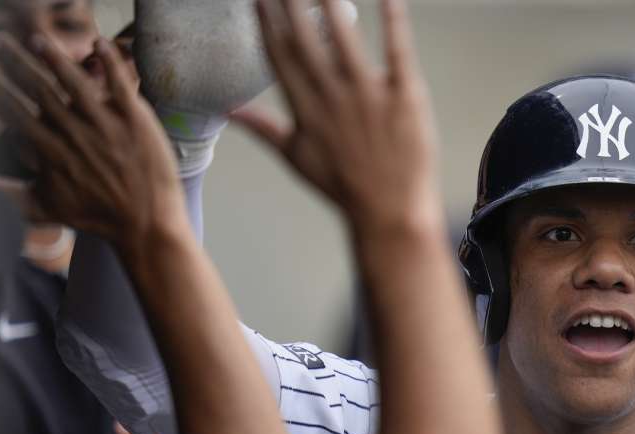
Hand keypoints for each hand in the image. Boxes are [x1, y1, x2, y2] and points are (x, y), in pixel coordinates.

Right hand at [0, 33, 186, 253]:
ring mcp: (106, 124)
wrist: (147, 225)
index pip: (11, 109)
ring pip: (74, 81)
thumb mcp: (47, 208)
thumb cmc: (98, 218)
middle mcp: (73, 133)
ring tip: (36, 40)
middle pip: (36, 89)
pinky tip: (99, 43)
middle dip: (12, 62)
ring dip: (53, 57)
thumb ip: (10, 193)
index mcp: (49, 150)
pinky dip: (111, 62)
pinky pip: (121, 84)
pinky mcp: (136, 120)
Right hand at [233, 0, 443, 237]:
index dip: (267, 22)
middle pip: (306, 39)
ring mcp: (369, 95)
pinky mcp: (405, 97)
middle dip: (292, 3)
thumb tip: (229, 112)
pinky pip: (398, 50)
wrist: (390, 212)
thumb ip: (263, 128)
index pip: (280, 55)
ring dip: (332, 4)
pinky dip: (395, 20)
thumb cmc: (344, 187)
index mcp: (306, 109)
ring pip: (346, 38)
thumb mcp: (296, 158)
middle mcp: (333, 97)